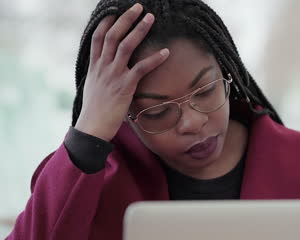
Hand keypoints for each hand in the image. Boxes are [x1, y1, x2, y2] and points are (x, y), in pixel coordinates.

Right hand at [75, 3, 169, 140]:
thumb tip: (106, 69)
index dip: (107, 22)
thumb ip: (100, 75)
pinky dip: (154, 59)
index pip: (98, 37)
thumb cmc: (95, 110)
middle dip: (126, 19)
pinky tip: (166, 52)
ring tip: (151, 18)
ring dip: (139, 30)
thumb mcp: (93, 87)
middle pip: (113, 35)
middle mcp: (102, 67)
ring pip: (126, 46)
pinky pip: (141, 68)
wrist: (92, 127)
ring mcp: (113, 75)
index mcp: (94, 66)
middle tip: (138, 6)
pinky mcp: (125, 86)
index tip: (116, 11)